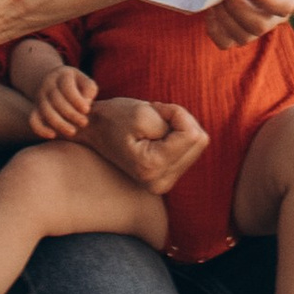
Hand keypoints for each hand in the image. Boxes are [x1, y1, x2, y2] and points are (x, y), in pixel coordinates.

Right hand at [31, 65, 97, 141]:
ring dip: (59, 123)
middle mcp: (48, 85)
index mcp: (62, 75)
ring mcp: (40, 97)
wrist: (56, 83)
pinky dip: (40, 129)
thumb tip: (86, 101)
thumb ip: (89, 89)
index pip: (66, 87)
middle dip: (71, 113)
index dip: (76, 99)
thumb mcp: (85, 82)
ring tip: (73, 131)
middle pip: (56, 100)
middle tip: (84, 122)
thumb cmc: (78, 86)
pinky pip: (33, 120)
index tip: (87, 110)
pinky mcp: (35, 110)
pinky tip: (53, 136)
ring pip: (45, 111)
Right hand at [82, 97, 207, 192]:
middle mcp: (159, 182)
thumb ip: (176, 122)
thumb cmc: (115, 118)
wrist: (94, 131)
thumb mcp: (144, 112)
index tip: (154, 110)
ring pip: (197, 144)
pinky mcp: (167, 177)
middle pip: (199, 141)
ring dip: (179, 128)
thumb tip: (196, 135)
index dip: (175, 113)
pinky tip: (157, 135)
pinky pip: (191, 149)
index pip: (191, 134)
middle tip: (154, 117)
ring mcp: (163, 183)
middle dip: (179, 121)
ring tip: (153, 126)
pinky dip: (178, 136)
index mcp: (152, 167)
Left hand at [205, 0, 293, 49]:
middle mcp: (273, 14)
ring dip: (225, 20)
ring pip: (242, 36)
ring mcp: (255, 23)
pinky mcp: (238, 27)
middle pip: (259, 26)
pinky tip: (210, 9)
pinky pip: (226, 41)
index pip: (283, 7)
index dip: (267, 1)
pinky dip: (215, 30)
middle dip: (239, 10)